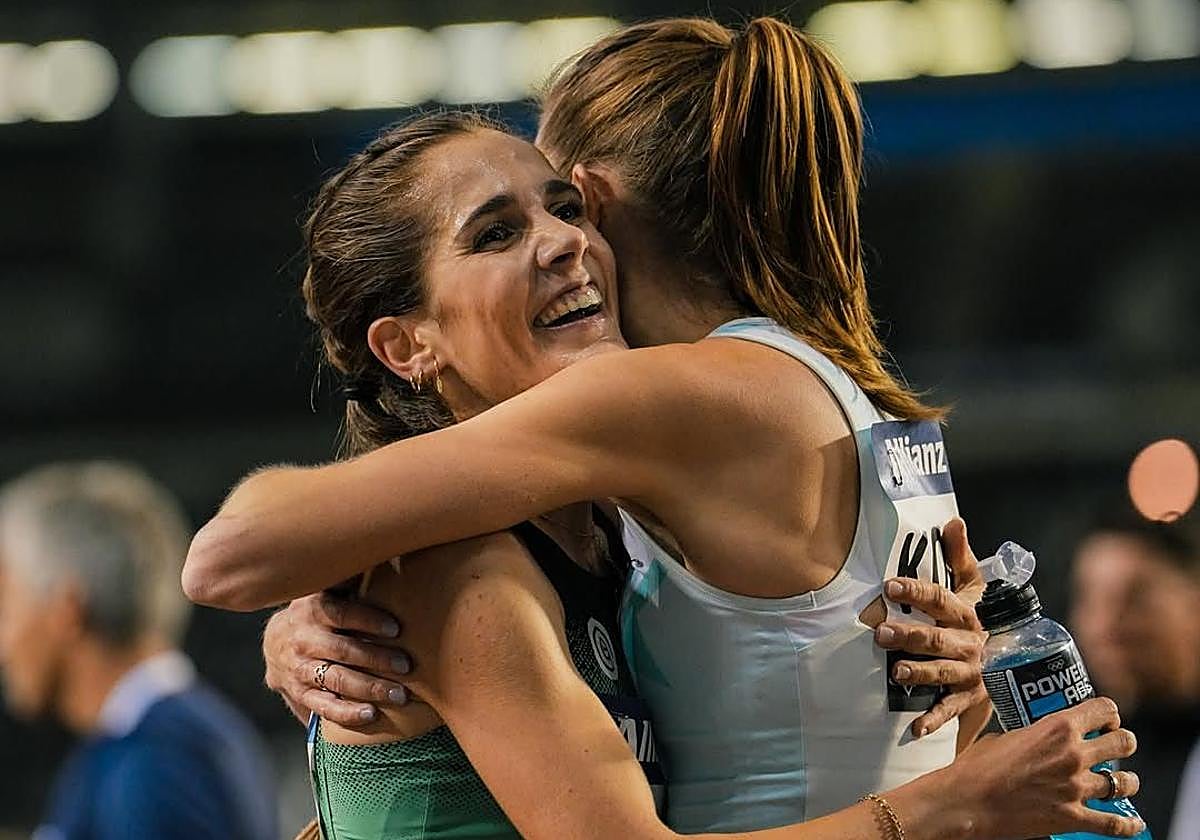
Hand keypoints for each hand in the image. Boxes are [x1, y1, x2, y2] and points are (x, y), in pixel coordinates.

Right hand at [263, 592, 412, 726]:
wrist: (275, 644)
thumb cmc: (318, 612)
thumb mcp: (327, 590)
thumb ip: (350, 577)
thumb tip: (384, 547)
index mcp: (312, 610)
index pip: (340, 613)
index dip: (367, 620)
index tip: (396, 628)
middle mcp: (304, 640)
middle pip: (342, 651)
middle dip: (376, 659)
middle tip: (406, 666)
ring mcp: (300, 669)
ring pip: (336, 681)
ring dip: (369, 689)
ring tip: (398, 695)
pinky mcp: (300, 694)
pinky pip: (322, 707)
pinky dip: (346, 713)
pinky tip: (370, 714)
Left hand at [875, 518, 988, 737]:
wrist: (1012, 662)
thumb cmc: (976, 618)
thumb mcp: (974, 586)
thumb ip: (960, 556)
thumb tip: (953, 520)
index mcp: (967, 614)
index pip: (940, 599)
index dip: (915, 592)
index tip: (889, 586)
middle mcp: (970, 643)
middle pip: (938, 638)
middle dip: (911, 636)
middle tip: (881, 633)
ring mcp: (970, 673)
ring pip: (944, 673)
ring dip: (921, 673)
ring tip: (897, 671)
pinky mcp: (969, 699)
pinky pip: (950, 710)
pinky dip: (933, 720)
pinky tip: (914, 728)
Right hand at [949, 697, 1143, 838]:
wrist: (966, 802)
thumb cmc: (976, 768)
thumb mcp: (1003, 737)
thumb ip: (1030, 735)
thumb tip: (1037, 737)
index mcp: (1056, 727)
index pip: (1103, 709)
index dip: (1108, 714)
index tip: (1104, 719)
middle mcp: (1073, 755)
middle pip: (1124, 742)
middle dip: (1122, 742)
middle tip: (1113, 745)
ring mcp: (1076, 788)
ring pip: (1126, 782)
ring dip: (1125, 781)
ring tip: (1119, 781)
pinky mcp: (1073, 817)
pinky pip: (1116, 824)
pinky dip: (1129, 824)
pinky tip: (1132, 822)